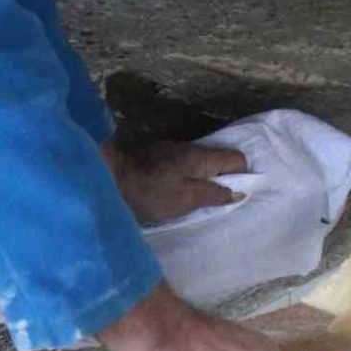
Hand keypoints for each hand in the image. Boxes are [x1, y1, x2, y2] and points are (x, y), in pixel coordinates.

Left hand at [102, 140, 247, 224]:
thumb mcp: (186, 199)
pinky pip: (184, 167)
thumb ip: (214, 194)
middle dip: (225, 179)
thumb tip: (238, 192)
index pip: (236, 158)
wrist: (107, 180)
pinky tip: (180, 193)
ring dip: (205, 180)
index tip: (238, 194)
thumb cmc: (150, 193)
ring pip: (201, 164)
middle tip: (221, 201)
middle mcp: (189, 149)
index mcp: (200, 157)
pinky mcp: (157, 159)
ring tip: (201, 200)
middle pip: (219, 160)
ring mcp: (171, 152)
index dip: (243, 175)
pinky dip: (189, 179)